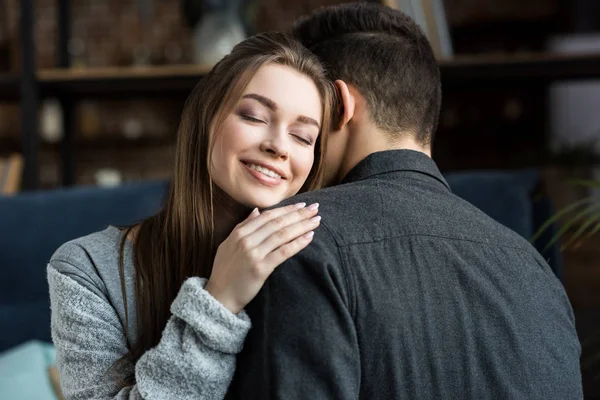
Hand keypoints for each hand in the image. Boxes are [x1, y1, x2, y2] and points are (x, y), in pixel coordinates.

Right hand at [205, 202, 320, 313]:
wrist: (219, 297)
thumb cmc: (225, 272)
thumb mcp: (229, 245)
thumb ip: (243, 227)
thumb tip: (256, 211)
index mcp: (239, 233)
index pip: (268, 216)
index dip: (286, 209)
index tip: (301, 204)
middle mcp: (246, 240)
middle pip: (277, 223)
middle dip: (298, 214)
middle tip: (315, 208)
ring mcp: (253, 254)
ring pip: (282, 235)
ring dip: (302, 226)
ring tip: (316, 221)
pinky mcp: (260, 268)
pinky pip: (283, 252)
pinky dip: (298, 243)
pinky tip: (309, 237)